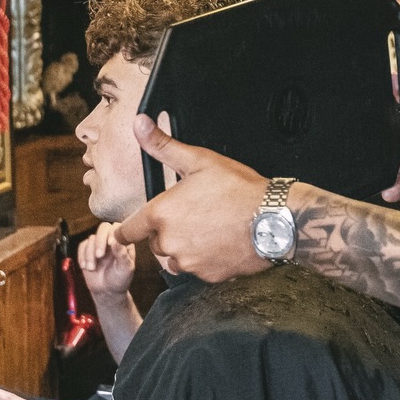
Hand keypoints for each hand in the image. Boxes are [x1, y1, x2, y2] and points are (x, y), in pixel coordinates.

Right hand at [77, 222, 134, 299]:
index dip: (113, 233)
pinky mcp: (88, 250)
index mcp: (124, 241)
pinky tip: (85, 267)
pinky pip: (82, 246)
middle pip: (103, 228)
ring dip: (89, 254)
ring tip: (91, 268)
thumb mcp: (126, 269)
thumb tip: (116, 240)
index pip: (118, 228)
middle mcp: (111, 239)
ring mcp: (99, 244)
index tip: (110, 244)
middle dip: (99, 241)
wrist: (107, 291)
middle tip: (99, 256)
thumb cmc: (120, 279)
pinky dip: (82, 256)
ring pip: (91, 239)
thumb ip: (122, 254)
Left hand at [114, 115, 270, 282]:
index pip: (127, 231)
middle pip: (155, 243)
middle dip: (167, 233)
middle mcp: (169, 242)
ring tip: (207, 230)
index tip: (131, 229)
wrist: (273, 220)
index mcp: (161, 214)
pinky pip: (198, 270)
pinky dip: (205, 260)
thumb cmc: (238, 189)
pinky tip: (220, 243)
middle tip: (191, 217)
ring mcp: (189, 262)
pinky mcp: (208, 276)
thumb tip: (139, 124)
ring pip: (175, 258)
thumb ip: (163, 146)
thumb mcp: (199, 160)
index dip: (128, 229)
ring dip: (184, 248)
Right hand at [380, 97, 399, 216]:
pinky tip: (391, 190)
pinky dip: (389, 189)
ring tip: (382, 167)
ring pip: (383, 160)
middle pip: (388, 131)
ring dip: (380, 163)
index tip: (387, 81)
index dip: (397, 91)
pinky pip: (391, 186)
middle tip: (374, 132)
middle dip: (378, 130)